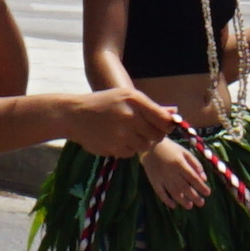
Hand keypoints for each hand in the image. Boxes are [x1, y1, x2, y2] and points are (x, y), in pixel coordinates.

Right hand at [62, 83, 190, 162]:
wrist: (74, 115)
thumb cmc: (103, 104)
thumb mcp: (126, 97)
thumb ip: (152, 107)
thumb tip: (175, 113)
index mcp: (135, 100)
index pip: (164, 119)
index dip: (168, 126)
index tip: (163, 127)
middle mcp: (130, 116)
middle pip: (157, 135)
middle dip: (154, 135)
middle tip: (144, 131)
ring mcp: (122, 134)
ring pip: (145, 146)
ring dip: (141, 142)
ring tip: (128, 133)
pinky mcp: (115, 148)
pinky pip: (132, 153)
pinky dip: (128, 149)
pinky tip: (118, 139)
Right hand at [142, 134, 214, 208]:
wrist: (149, 146)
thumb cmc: (170, 149)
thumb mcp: (185, 152)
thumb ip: (195, 163)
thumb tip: (203, 178)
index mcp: (180, 164)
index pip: (193, 178)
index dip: (201, 187)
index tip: (208, 193)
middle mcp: (171, 172)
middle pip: (185, 187)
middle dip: (194, 197)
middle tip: (201, 203)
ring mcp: (162, 178)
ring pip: (174, 192)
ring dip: (183, 201)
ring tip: (190, 206)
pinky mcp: (154, 181)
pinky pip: (160, 193)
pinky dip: (167, 200)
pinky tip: (173, 205)